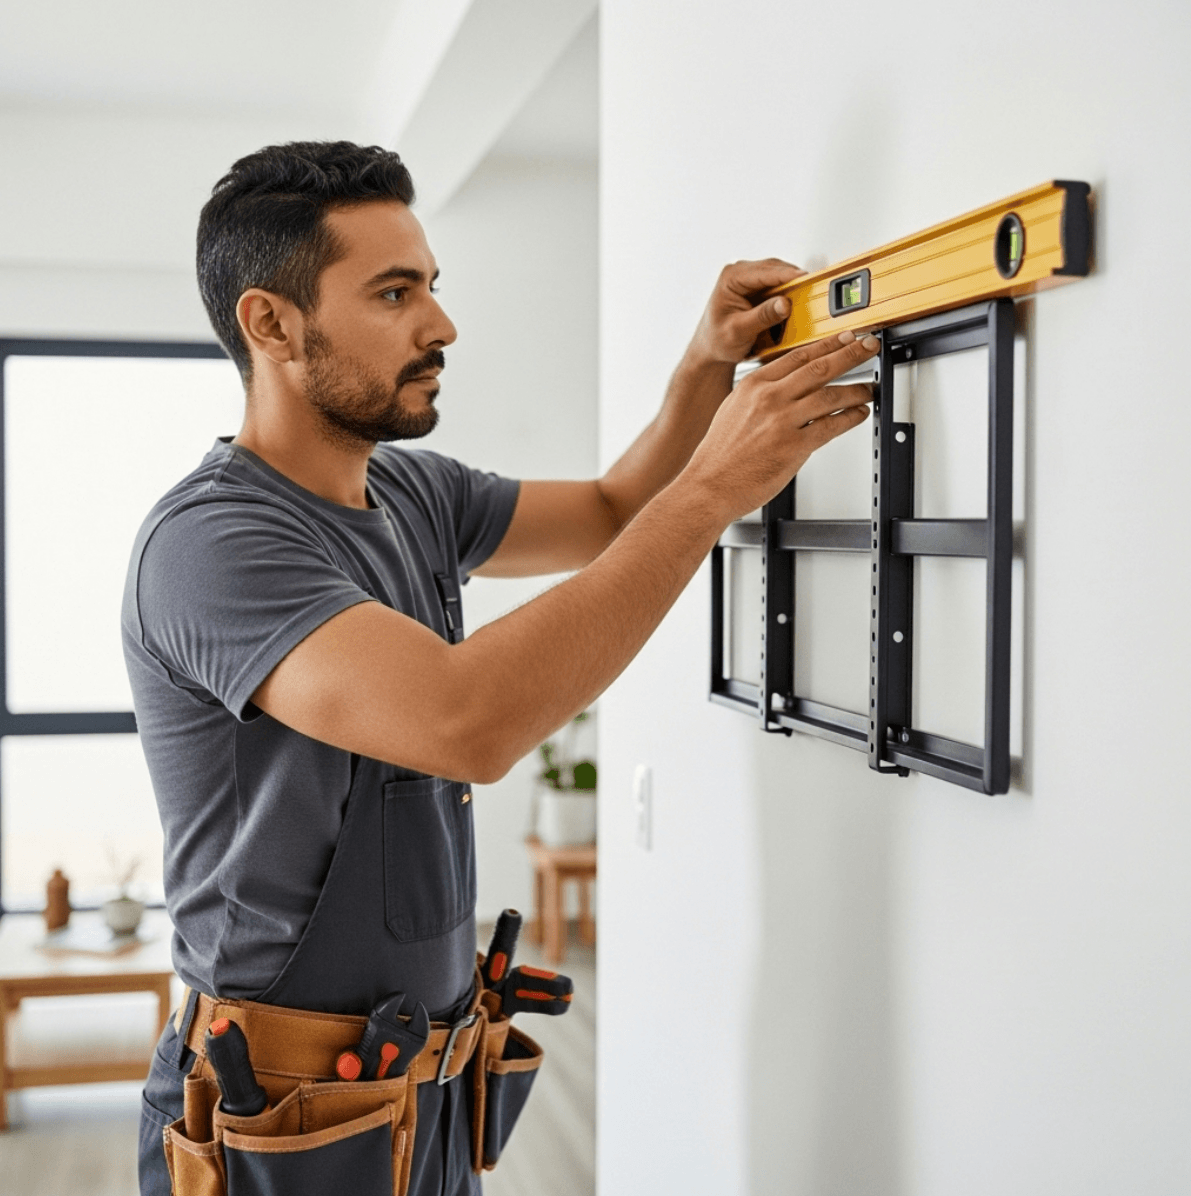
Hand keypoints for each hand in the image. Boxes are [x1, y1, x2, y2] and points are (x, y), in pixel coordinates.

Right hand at [682, 330, 879, 522]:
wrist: (708, 485)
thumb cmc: (719, 455)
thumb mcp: (733, 410)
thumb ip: (759, 395)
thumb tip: (785, 387)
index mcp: (754, 385)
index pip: (798, 356)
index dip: (826, 345)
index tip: (843, 338)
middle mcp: (769, 398)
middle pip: (819, 367)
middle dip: (850, 354)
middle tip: (868, 346)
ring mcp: (782, 421)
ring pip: (830, 395)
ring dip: (856, 390)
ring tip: (868, 389)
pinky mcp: (794, 446)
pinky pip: (831, 426)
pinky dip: (850, 417)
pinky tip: (858, 413)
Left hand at [686, 258, 803, 366]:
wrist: (711, 349)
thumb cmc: (717, 340)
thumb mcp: (739, 331)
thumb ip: (762, 317)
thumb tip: (784, 304)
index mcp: (731, 277)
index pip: (765, 271)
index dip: (788, 275)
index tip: (805, 279)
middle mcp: (741, 273)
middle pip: (775, 270)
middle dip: (794, 280)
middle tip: (812, 290)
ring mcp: (750, 279)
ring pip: (780, 276)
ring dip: (793, 287)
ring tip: (807, 298)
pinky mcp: (758, 289)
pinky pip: (779, 286)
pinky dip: (788, 294)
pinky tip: (795, 304)